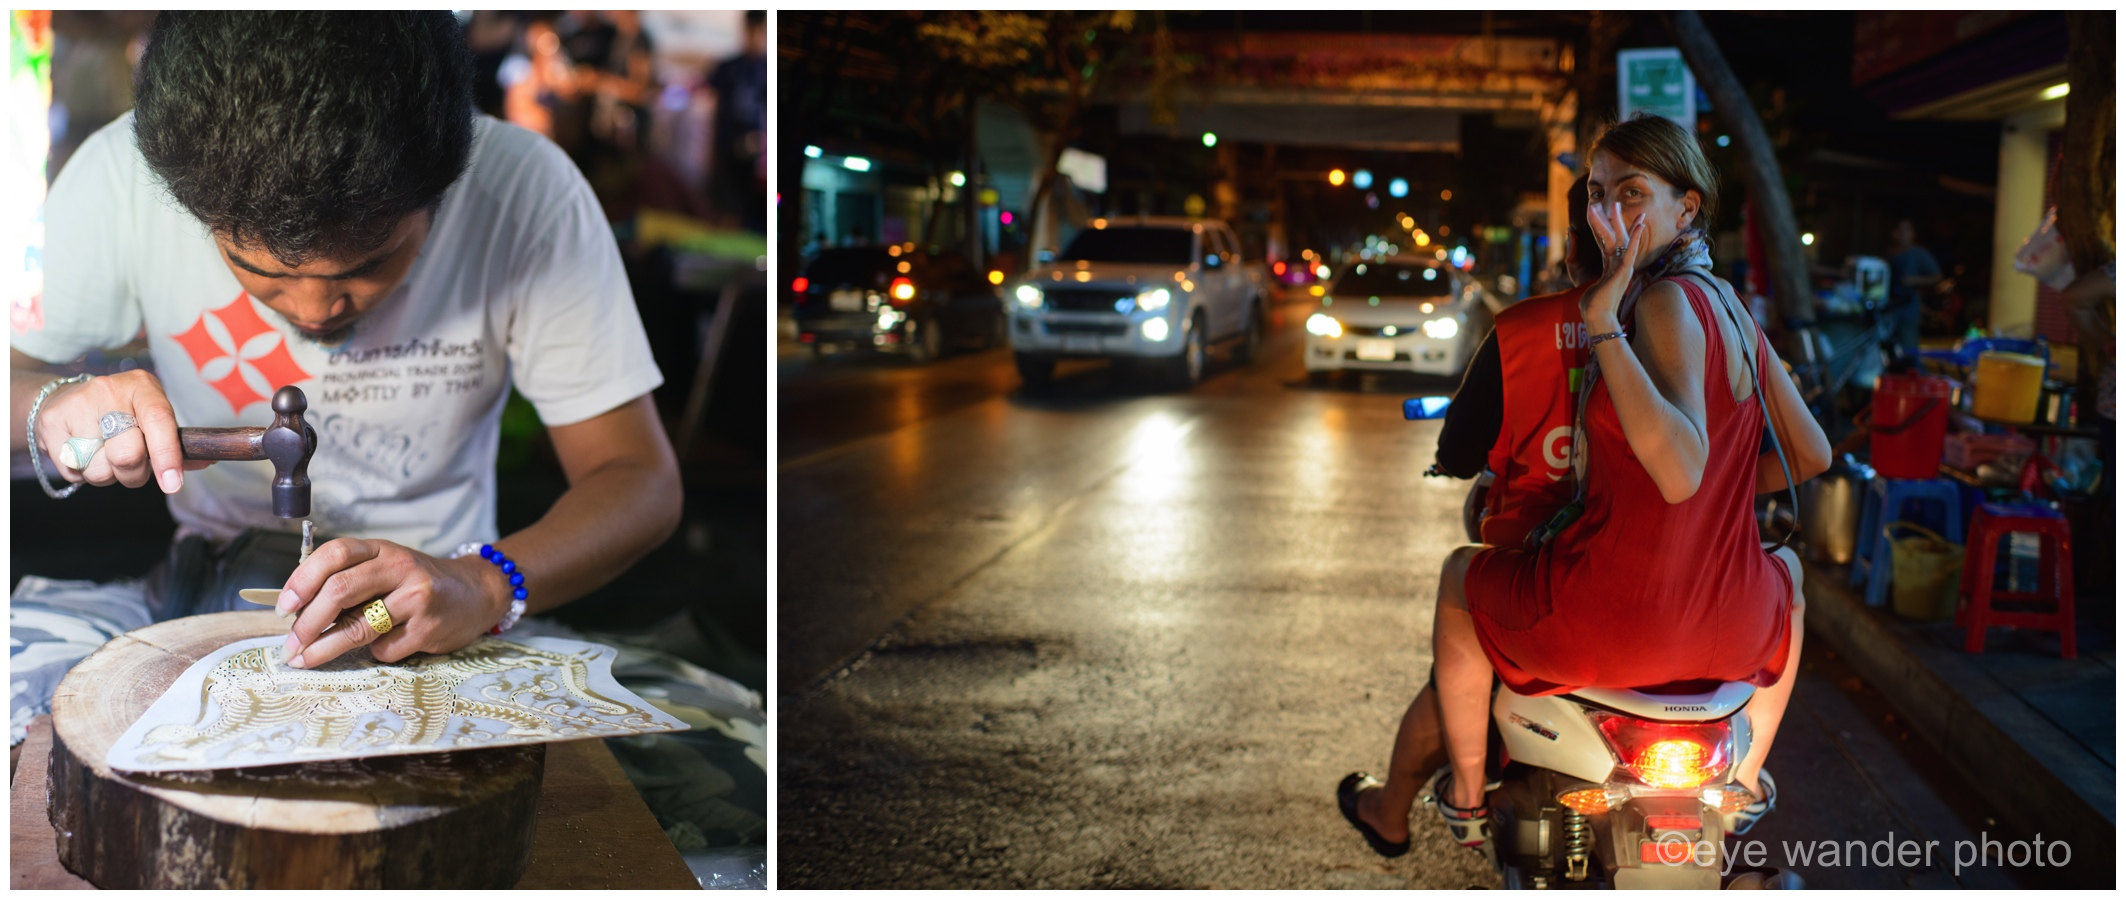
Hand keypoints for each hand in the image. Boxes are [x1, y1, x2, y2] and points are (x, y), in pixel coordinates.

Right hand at [34, 370, 207, 492]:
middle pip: (127, 455)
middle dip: (134, 474)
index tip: (172, 483)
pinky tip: (82, 452)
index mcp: (142, 387)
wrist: (64, 399)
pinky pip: (73, 472)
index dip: (167, 455)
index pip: (159, 421)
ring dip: (106, 475)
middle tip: (131, 467)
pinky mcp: (50, 424)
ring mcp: (76, 405)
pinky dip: (81, 473)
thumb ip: (176, 441)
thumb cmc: (122, 413)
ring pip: (98, 469)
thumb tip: (205, 461)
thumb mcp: (151, 416)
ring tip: (103, 455)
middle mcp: (108, 391)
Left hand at [276, 538, 509, 667]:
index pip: (334, 555)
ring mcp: (417, 598)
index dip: (302, 580)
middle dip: (307, 623)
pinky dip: (374, 652)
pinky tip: (385, 645)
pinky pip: (384, 648)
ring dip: (324, 649)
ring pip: (358, 627)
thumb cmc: (419, 583)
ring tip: (304, 660)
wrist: (477, 592)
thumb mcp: (386, 567)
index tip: (284, 607)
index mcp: (382, 549)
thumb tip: (299, 612)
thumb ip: (350, 580)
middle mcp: (400, 567)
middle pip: (340, 591)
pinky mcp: (428, 628)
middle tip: (290, 644)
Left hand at [1580, 201, 1648, 331]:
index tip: (1598, 212)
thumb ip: (1576, 266)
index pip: (1606, 242)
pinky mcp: (1624, 272)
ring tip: (1617, 205)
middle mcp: (1617, 265)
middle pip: (1616, 237)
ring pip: (1620, 240)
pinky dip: (1636, 238)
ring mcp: (1622, 268)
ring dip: (1618, 222)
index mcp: (1609, 267)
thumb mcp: (1581, 281)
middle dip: (1613, 219)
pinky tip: (1640, 225)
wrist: (1597, 319)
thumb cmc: (1591, 306)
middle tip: (1612, 203)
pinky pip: (1631, 252)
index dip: (1602, 227)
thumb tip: (1569, 256)